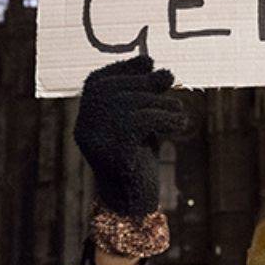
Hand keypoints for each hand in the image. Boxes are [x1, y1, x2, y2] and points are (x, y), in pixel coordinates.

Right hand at [73, 56, 186, 216]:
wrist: (132, 202)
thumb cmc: (137, 157)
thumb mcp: (138, 120)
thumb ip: (142, 96)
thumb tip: (157, 67)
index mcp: (85, 117)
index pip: (98, 81)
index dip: (124, 68)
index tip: (149, 62)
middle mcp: (84, 126)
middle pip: (115, 90)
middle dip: (146, 82)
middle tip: (170, 81)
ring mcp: (97, 140)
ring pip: (130, 104)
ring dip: (161, 102)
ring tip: (178, 110)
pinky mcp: (114, 153)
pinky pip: (141, 121)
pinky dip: (166, 118)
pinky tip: (180, 123)